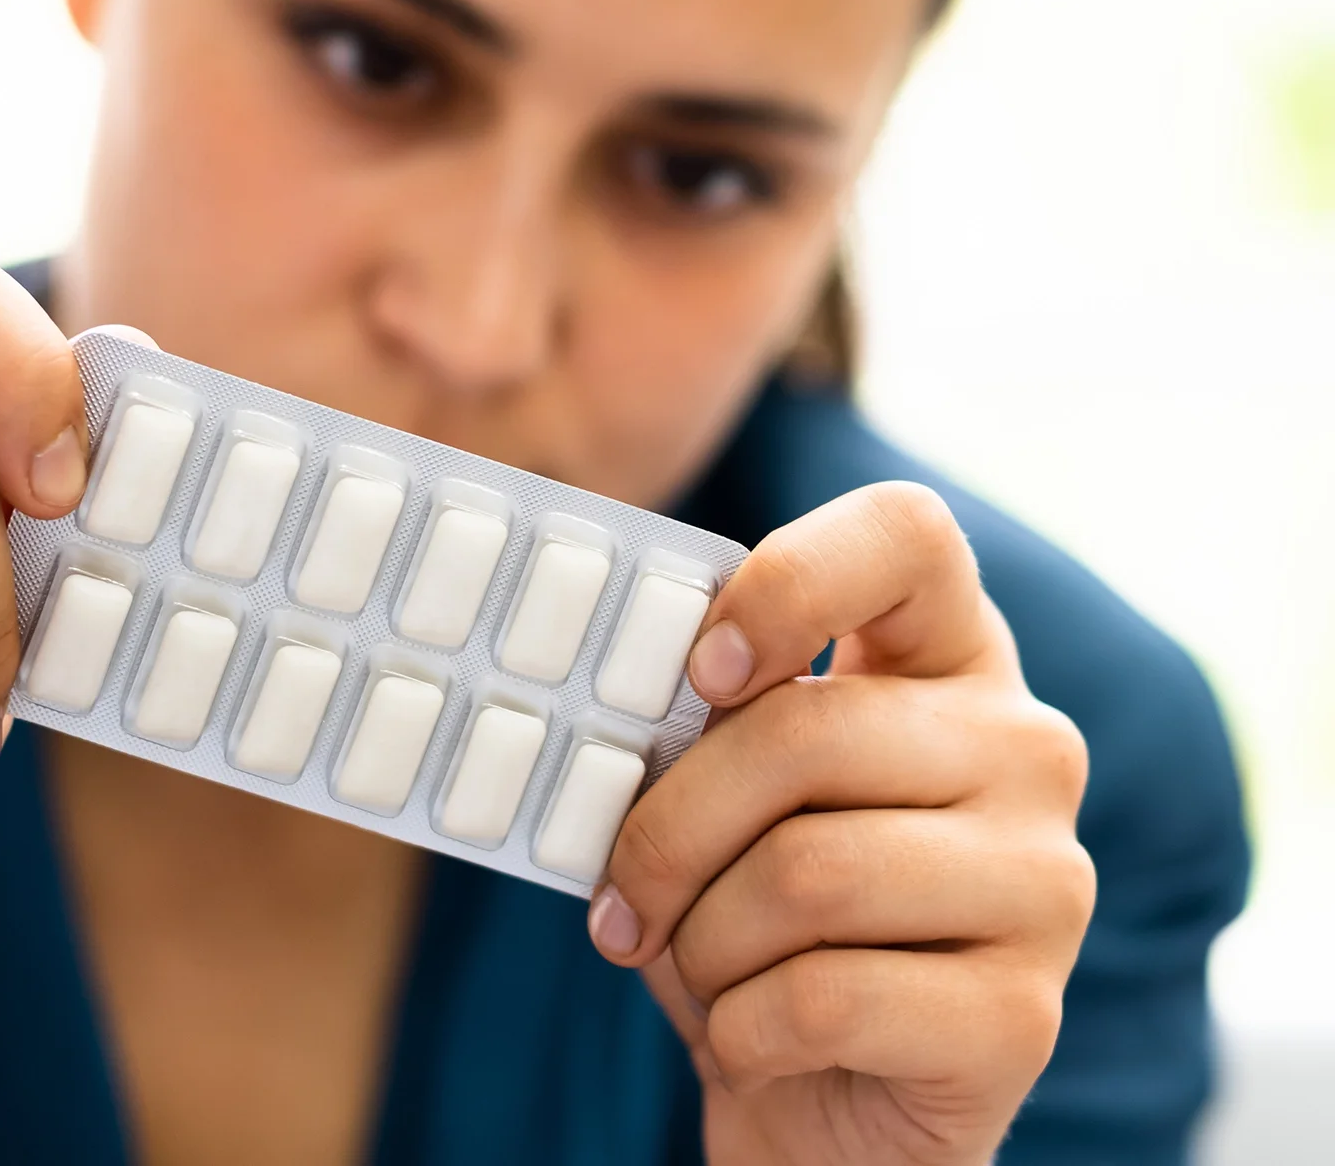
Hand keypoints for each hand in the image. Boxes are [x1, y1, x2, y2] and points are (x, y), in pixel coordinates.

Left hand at [589, 482, 1095, 1165]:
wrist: (821, 1109)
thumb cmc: (754, 925)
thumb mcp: (714, 803)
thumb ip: (691, 733)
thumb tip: (597, 710)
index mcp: (948, 660)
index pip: (907, 535)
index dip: (789, 581)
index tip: (700, 669)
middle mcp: (1025, 748)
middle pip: (807, 730)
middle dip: (670, 829)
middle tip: (621, 897)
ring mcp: (1045, 880)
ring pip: (808, 872)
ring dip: (702, 940)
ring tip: (696, 968)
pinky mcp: (1026, 1015)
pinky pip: (824, 996)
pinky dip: (741, 1028)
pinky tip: (750, 1039)